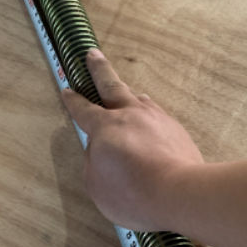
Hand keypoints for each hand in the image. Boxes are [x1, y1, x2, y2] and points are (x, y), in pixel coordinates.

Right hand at [62, 49, 203, 229]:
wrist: (179, 192)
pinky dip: (151, 119)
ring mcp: (157, 118)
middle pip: (111, 85)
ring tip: (128, 94)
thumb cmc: (132, 193)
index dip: (73, 100)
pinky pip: (158, 117)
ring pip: (140, 99)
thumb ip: (94, 162)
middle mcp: (131, 114)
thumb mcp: (97, 184)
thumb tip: (100, 152)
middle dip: (99, 69)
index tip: (67, 90)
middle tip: (92, 54)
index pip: (83, 109)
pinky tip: (153, 126)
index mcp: (105, 126)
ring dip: (130, 95)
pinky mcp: (177, 130)